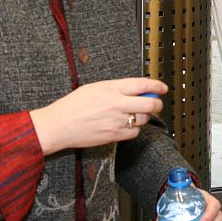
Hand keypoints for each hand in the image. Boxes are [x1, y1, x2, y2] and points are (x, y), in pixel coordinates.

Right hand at [30, 78, 166, 155]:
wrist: (58, 125)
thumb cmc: (73, 105)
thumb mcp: (95, 87)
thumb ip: (117, 87)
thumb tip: (136, 89)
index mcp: (112, 89)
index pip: (142, 85)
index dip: (157, 85)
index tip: (162, 87)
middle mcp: (117, 104)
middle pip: (150, 104)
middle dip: (157, 103)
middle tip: (156, 103)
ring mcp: (116, 121)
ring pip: (143, 119)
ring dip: (144, 116)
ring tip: (136, 113)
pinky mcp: (114, 136)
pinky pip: (134, 133)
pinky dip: (134, 129)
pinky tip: (127, 125)